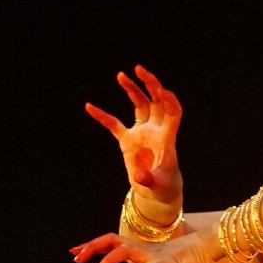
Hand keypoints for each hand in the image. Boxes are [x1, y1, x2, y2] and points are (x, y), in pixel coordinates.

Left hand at [70, 225, 217, 262]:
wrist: (200, 255)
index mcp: (135, 250)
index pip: (109, 244)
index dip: (92, 246)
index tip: (73, 252)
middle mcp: (139, 249)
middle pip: (110, 240)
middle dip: (92, 246)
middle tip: (77, 257)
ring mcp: (150, 255)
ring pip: (123, 251)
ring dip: (108, 261)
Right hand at [84, 65, 183, 215]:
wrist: (157, 193)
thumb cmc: (163, 188)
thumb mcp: (158, 186)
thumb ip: (149, 180)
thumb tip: (140, 177)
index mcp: (166, 139)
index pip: (173, 113)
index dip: (170, 101)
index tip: (162, 91)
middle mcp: (155, 131)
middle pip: (157, 101)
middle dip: (151, 84)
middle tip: (139, 70)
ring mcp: (142, 133)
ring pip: (140, 105)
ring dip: (133, 90)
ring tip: (121, 75)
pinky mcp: (128, 140)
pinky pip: (114, 124)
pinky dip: (102, 116)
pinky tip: (89, 107)